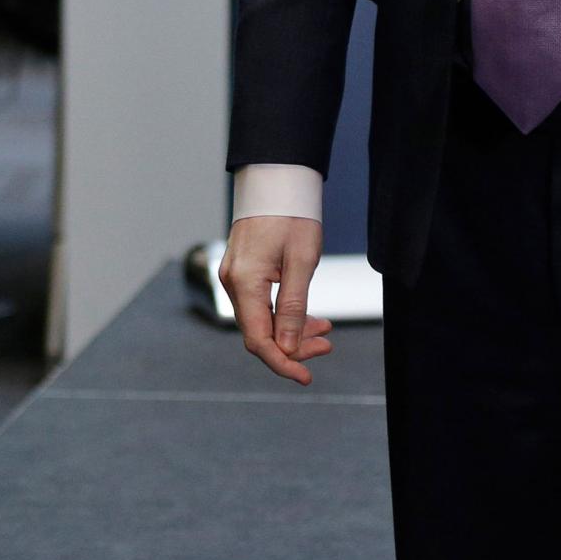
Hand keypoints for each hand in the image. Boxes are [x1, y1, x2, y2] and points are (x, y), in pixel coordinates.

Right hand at [220, 214, 332, 384]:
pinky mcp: (242, 271)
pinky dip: (283, 315)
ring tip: (325, 330)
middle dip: (293, 347)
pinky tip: (307, 316)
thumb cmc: (292, 216)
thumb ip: (293, 308)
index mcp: (245, 281)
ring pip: (261, 319)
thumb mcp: (301, 263)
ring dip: (291, 331)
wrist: (276, 182)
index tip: (306, 377)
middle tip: (327, 347)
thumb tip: (288, 347)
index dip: (282, 363)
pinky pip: (260, 304)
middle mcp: (233, 282)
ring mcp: (235, 276)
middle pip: (259, 332)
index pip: (258, 339)